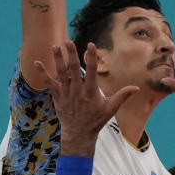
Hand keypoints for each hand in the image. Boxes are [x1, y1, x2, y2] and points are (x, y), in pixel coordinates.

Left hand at [34, 41, 137, 156]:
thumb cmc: (96, 119)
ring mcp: (66, 93)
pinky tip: (37, 62)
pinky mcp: (57, 96)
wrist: (78, 133)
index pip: (91, 71)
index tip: (90, 45)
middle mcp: (77, 90)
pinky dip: (43, 73)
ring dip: (57, 59)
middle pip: (73, 69)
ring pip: (61, 73)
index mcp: (91, 92)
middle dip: (71, 55)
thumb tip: (137, 88)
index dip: (91, 58)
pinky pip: (49, 83)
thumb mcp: (111, 108)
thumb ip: (123, 96)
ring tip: (55, 46)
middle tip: (68, 42)